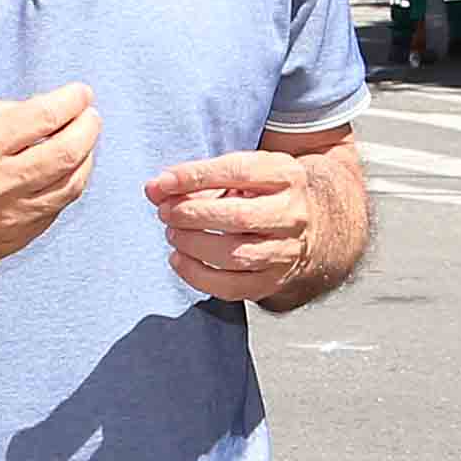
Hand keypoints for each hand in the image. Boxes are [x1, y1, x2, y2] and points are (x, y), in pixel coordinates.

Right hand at [0, 84, 99, 271]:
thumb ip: (9, 111)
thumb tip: (54, 108)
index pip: (43, 117)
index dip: (71, 101)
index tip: (81, 93)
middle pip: (67, 152)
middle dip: (88, 128)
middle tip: (90, 116)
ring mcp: (11, 217)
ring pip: (72, 184)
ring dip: (85, 157)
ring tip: (83, 141)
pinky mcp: (18, 239)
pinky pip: (57, 207)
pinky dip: (68, 183)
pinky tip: (65, 169)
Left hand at [151, 150, 313, 302]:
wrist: (307, 225)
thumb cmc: (261, 193)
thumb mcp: (239, 172)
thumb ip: (196, 177)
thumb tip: (154, 189)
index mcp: (284, 175)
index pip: (238, 172)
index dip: (196, 176)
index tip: (164, 183)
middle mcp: (291, 214)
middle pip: (239, 217)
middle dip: (192, 214)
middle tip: (166, 212)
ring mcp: (285, 251)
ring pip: (236, 255)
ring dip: (193, 245)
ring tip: (173, 233)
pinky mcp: (273, 280)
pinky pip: (232, 287)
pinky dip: (198, 276)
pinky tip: (179, 259)